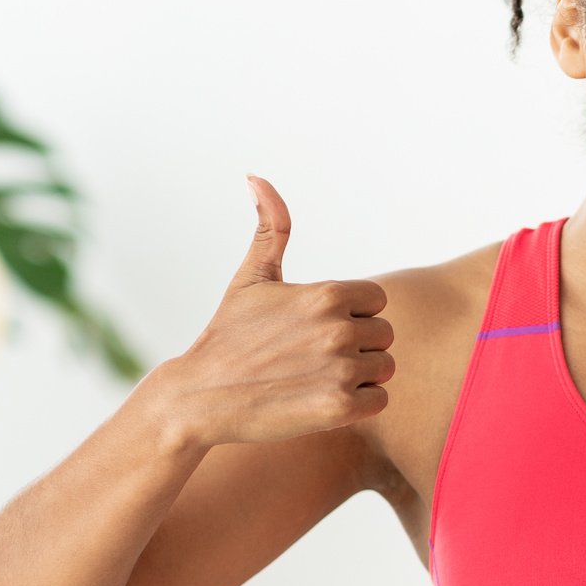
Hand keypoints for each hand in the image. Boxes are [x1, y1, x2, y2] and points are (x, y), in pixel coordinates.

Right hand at [141, 176, 393, 448]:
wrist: (201, 398)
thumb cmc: (228, 336)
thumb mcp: (251, 278)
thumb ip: (270, 229)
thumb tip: (256, 177)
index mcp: (326, 294)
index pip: (377, 300)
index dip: (353, 314)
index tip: (318, 327)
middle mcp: (338, 328)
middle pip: (384, 335)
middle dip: (357, 345)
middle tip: (313, 357)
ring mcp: (340, 369)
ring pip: (384, 368)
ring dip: (360, 376)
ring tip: (316, 377)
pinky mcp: (340, 408)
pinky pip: (381, 400)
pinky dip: (359, 404)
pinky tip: (322, 399)